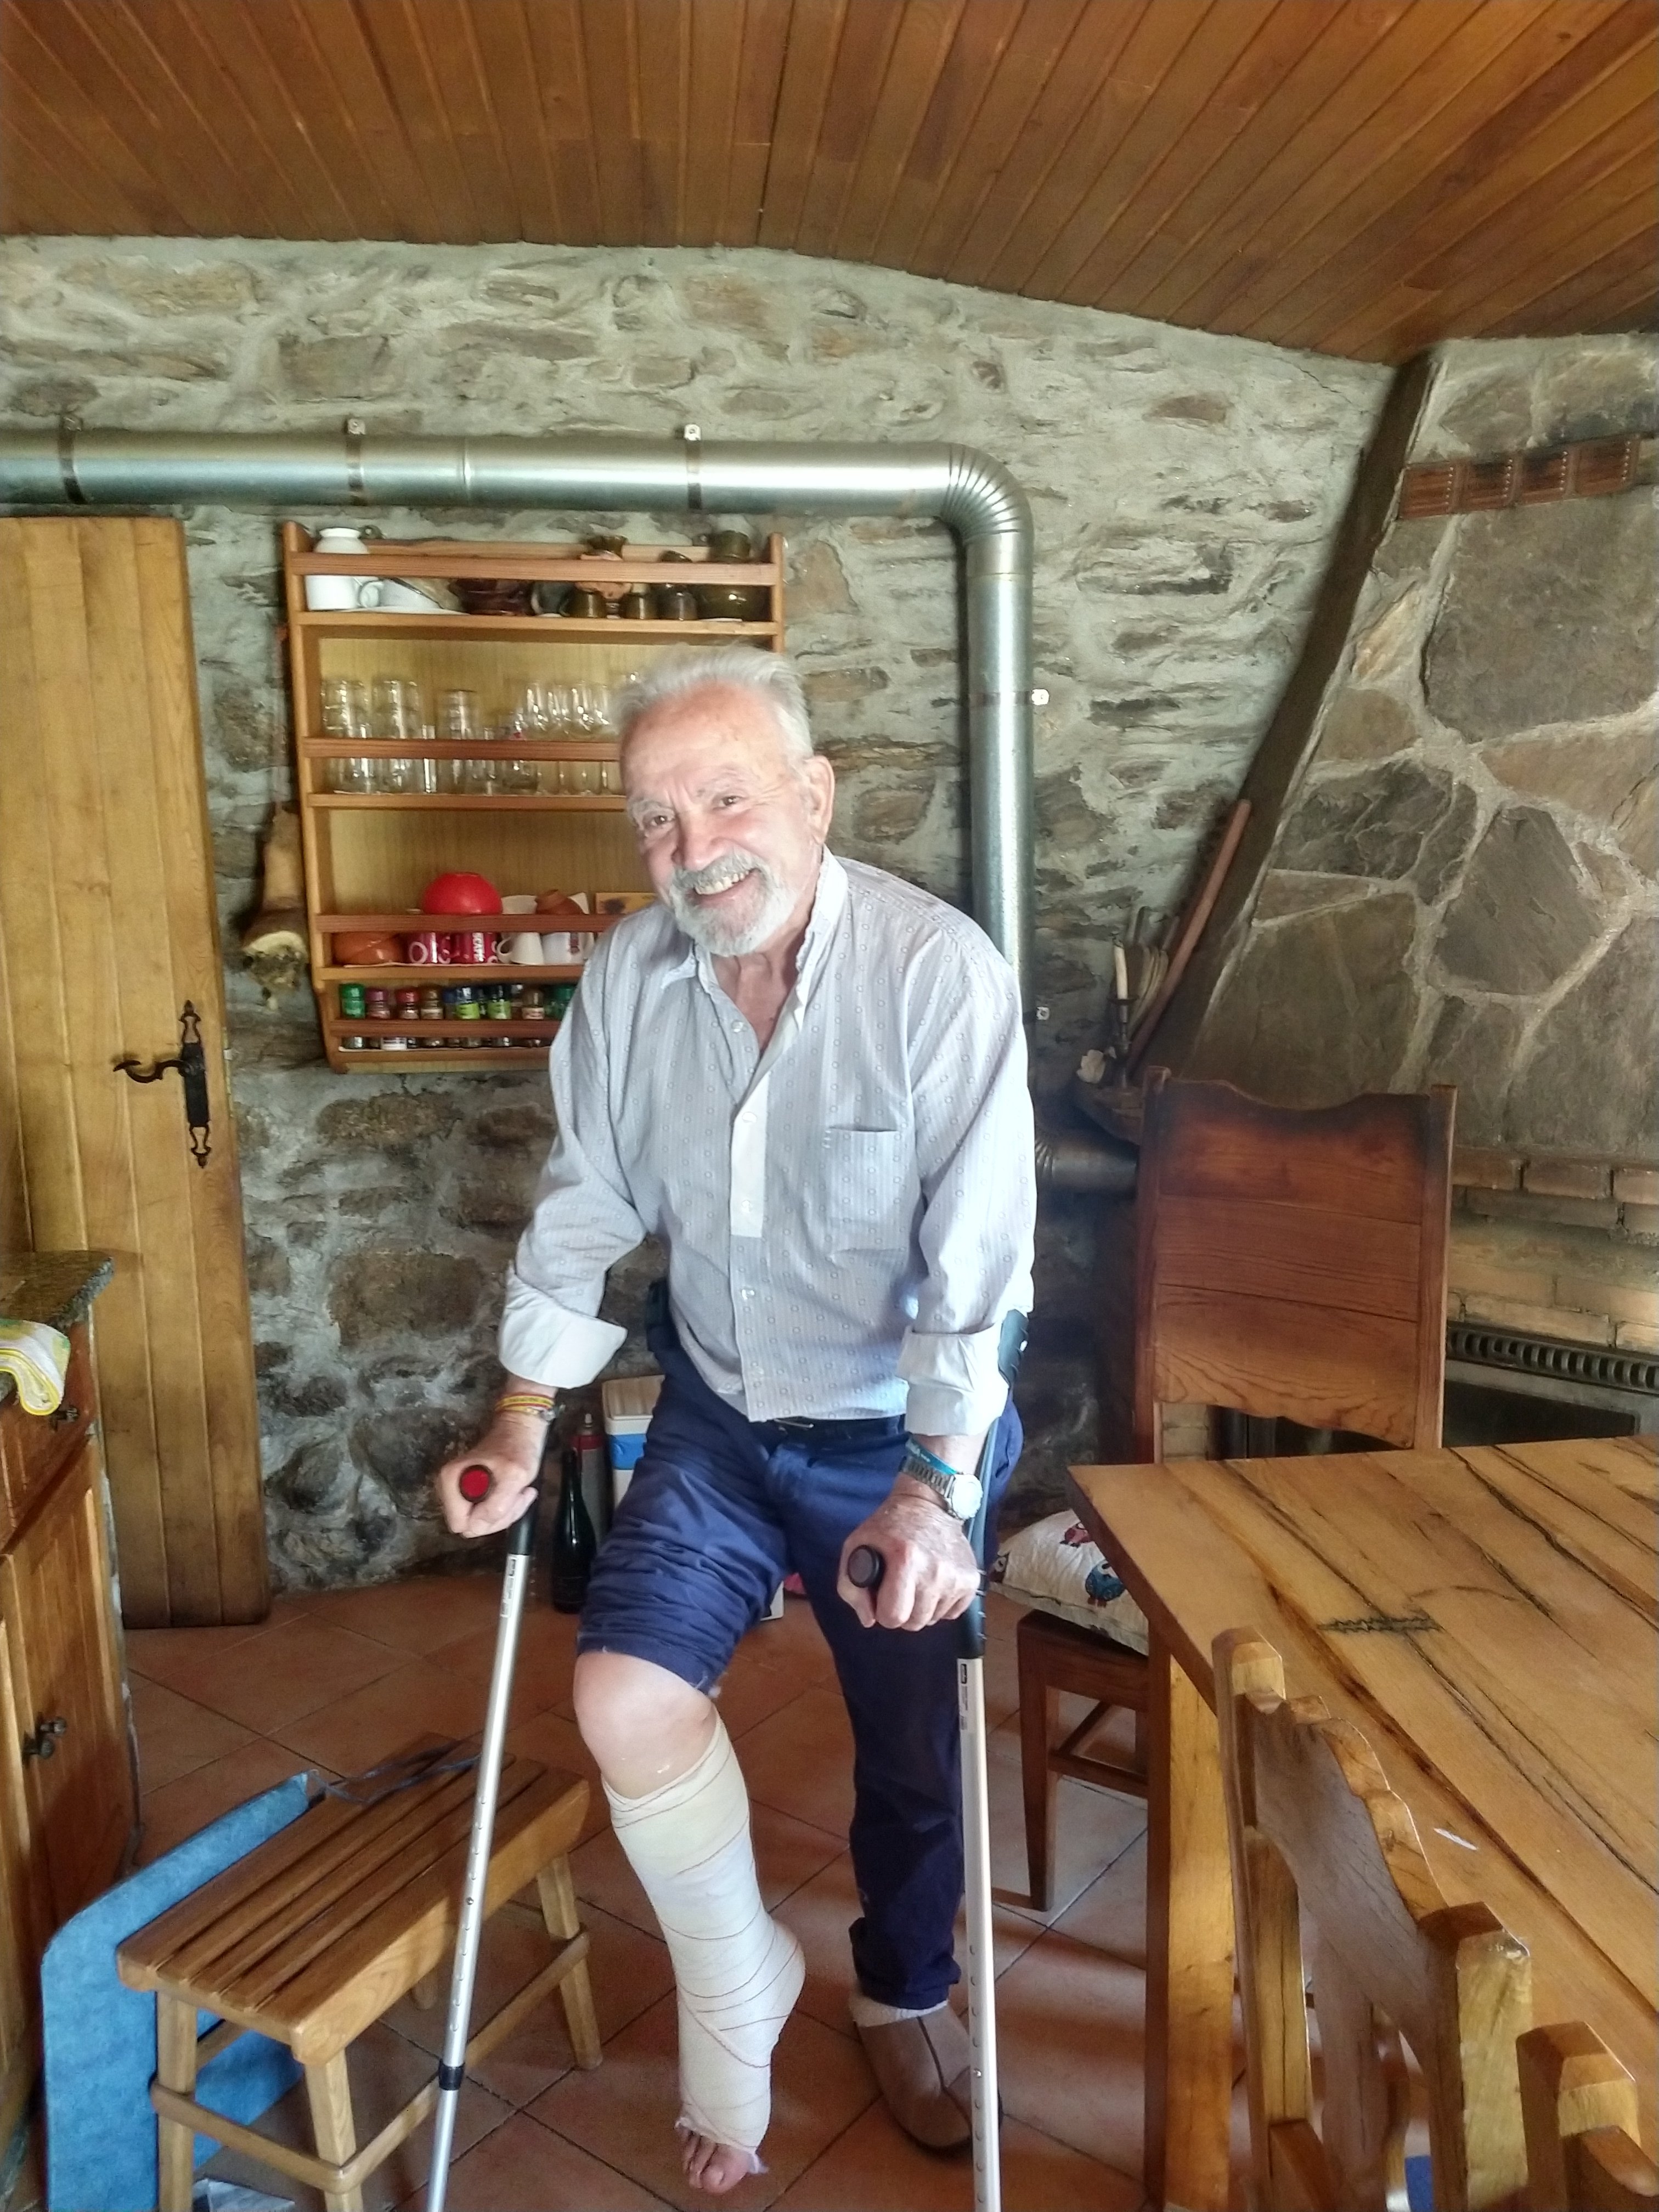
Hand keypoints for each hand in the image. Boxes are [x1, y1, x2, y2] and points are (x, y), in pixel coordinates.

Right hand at [435, 1415, 546, 1537]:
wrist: (519, 1429)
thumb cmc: (517, 1447)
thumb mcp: (514, 1476)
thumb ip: (496, 1505)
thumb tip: (477, 1524)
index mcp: (451, 1481)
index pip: (462, 1524)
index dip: (487, 1519)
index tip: (508, 1499)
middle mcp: (448, 1488)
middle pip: (471, 1526)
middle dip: (499, 1515)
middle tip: (517, 1494)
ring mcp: (458, 1492)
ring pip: (481, 1522)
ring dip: (505, 1512)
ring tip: (519, 1491)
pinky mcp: (469, 1494)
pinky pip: (486, 1515)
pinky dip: (505, 1507)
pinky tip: (515, 1492)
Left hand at [837, 1480, 978, 1630]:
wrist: (929, 1503)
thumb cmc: (888, 1527)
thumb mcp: (856, 1546)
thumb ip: (851, 1588)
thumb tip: (869, 1620)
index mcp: (905, 1560)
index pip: (893, 1617)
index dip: (882, 1611)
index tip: (883, 1596)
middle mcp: (935, 1571)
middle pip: (915, 1623)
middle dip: (903, 1611)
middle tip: (899, 1587)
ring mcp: (957, 1577)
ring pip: (933, 1620)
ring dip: (921, 1607)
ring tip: (917, 1580)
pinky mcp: (971, 1580)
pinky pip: (952, 1613)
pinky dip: (940, 1604)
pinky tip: (933, 1581)